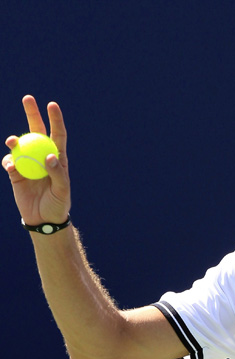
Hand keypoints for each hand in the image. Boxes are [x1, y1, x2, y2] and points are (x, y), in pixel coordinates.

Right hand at [2, 95, 70, 225]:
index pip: (57, 135)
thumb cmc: (58, 204)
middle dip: (32, 114)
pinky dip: (8, 161)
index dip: (55, 119)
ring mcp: (28, 164)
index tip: (52, 104)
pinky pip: (9, 162)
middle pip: (37, 131)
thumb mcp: (62, 190)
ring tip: (13, 141)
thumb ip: (57, 173)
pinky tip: (10, 166)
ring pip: (20, 145)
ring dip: (15, 140)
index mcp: (58, 159)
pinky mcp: (16, 174)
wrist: (43, 220)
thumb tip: (50, 156)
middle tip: (27, 98)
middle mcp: (43, 157)